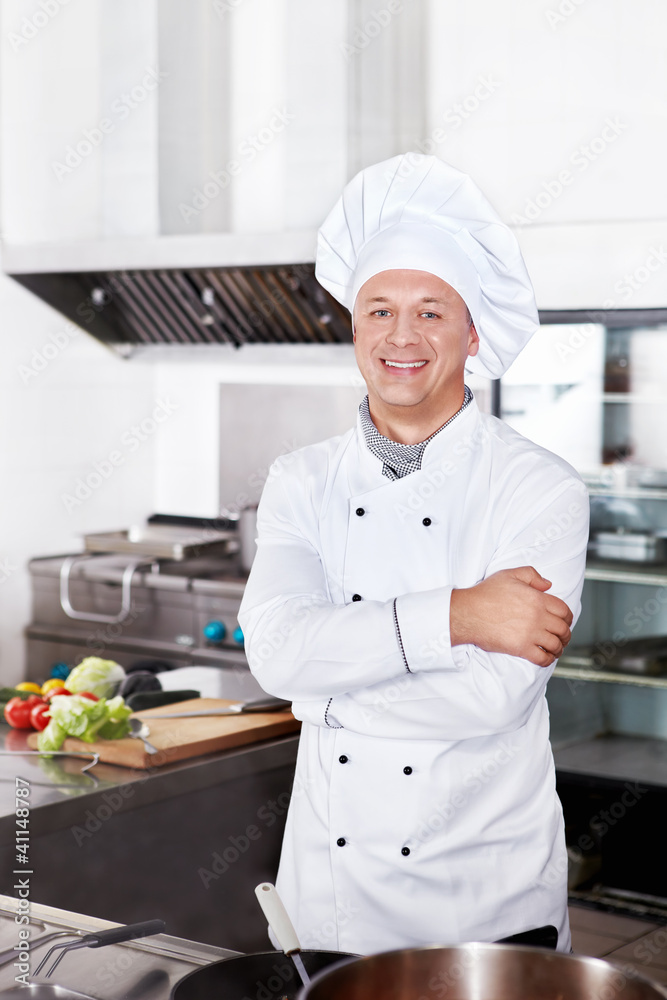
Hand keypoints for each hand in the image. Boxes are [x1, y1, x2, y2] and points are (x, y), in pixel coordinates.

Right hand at [450, 566, 573, 666]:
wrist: (468, 612)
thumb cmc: (485, 594)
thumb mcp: (509, 575)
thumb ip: (531, 575)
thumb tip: (547, 585)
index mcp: (537, 599)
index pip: (564, 610)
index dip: (568, 617)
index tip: (566, 622)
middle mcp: (537, 617)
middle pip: (563, 629)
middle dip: (566, 635)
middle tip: (563, 638)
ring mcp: (530, 634)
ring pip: (555, 644)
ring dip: (559, 648)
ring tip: (556, 649)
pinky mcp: (521, 648)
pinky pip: (542, 658)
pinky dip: (548, 660)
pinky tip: (546, 657)